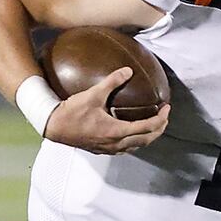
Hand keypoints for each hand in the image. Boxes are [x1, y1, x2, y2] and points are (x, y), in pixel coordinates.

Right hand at [43, 67, 169, 154]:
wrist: (54, 127)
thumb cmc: (72, 112)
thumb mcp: (93, 94)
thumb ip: (112, 81)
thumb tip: (128, 70)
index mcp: (117, 131)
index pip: (147, 128)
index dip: (161, 118)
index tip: (167, 107)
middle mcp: (116, 144)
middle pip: (146, 140)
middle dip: (159, 129)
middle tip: (165, 116)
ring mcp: (109, 149)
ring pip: (137, 146)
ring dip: (148, 136)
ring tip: (154, 125)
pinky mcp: (102, 150)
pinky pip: (126, 148)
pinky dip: (136, 140)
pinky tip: (133, 132)